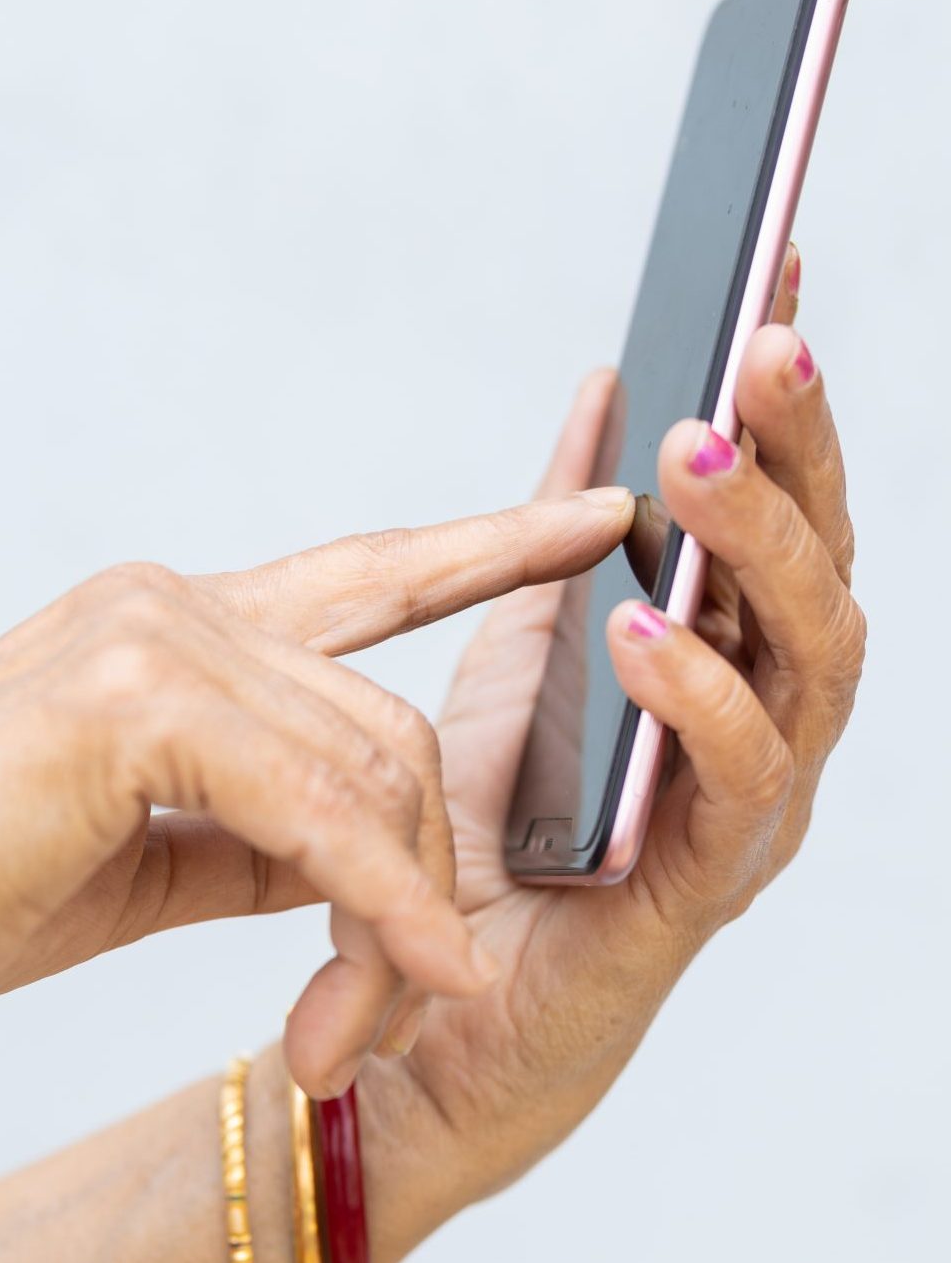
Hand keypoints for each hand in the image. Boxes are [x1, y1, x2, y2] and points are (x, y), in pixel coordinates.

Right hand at [0, 490, 631, 1094]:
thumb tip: (371, 857)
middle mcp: (180, 603)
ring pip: (370, 770)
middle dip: (428, 864)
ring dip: (400, 908)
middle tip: (424, 980)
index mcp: (185, 624)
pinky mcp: (141, 696)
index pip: (372, 573)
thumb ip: (273, 832)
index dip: (489, 546)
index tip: (590, 516)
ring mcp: (160, 634)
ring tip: (376, 1017)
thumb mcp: (162, 852)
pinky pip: (319, 811)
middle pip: (388, 725)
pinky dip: (382, 904)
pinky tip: (421, 975)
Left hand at [387, 249, 864, 1206]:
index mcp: (725, 656)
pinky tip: (641, 626)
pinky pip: (733, 783)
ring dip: (759, 553)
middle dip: (798, 450)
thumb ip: (566, 528)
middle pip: (821, 565)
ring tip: (696, 462)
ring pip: (808, 662)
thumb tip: (604, 385)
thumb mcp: (528, 642)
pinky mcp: (704, 883)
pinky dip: (697, 698)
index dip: (787, 400)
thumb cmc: (501, 820)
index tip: (773, 274)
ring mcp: (748, 806)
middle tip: (759, 343)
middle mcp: (761, 721)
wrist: (441, 988)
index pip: (780, 506)